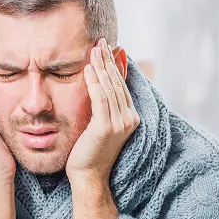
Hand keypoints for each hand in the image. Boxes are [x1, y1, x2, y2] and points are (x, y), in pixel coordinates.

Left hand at [66, 38, 139, 185]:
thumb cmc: (89, 153)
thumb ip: (103, 106)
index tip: (106, 48)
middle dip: (108, 60)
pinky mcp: (106, 127)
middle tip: (101, 40)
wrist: (89, 178)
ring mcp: (119, 123)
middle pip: (117, 83)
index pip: (121, 85)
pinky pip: (100, 99)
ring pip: (110, 88)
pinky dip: (94, 82)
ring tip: (95, 48)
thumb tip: (100, 85)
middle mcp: (129, 119)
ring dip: (101, 66)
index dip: (114, 65)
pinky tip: (88, 68)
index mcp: (130, 117)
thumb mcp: (99, 125)